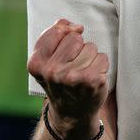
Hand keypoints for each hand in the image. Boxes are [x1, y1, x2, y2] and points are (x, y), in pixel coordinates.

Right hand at [27, 19, 109, 136]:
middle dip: (78, 48)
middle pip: (75, 37)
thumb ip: (56, 34)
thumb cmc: (61, 79)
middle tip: (73, 67)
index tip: (61, 55)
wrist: (71, 112)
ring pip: (90, 47)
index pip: (57, 30)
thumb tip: (75, 27)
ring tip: (82, 74)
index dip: (63, 39)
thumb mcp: (48, 58)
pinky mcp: (91, 81)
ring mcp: (72, 77)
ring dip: (90, 58)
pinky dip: (100, 66)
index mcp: (36, 63)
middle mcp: (51, 71)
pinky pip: (102, 57)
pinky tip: (92, 80)